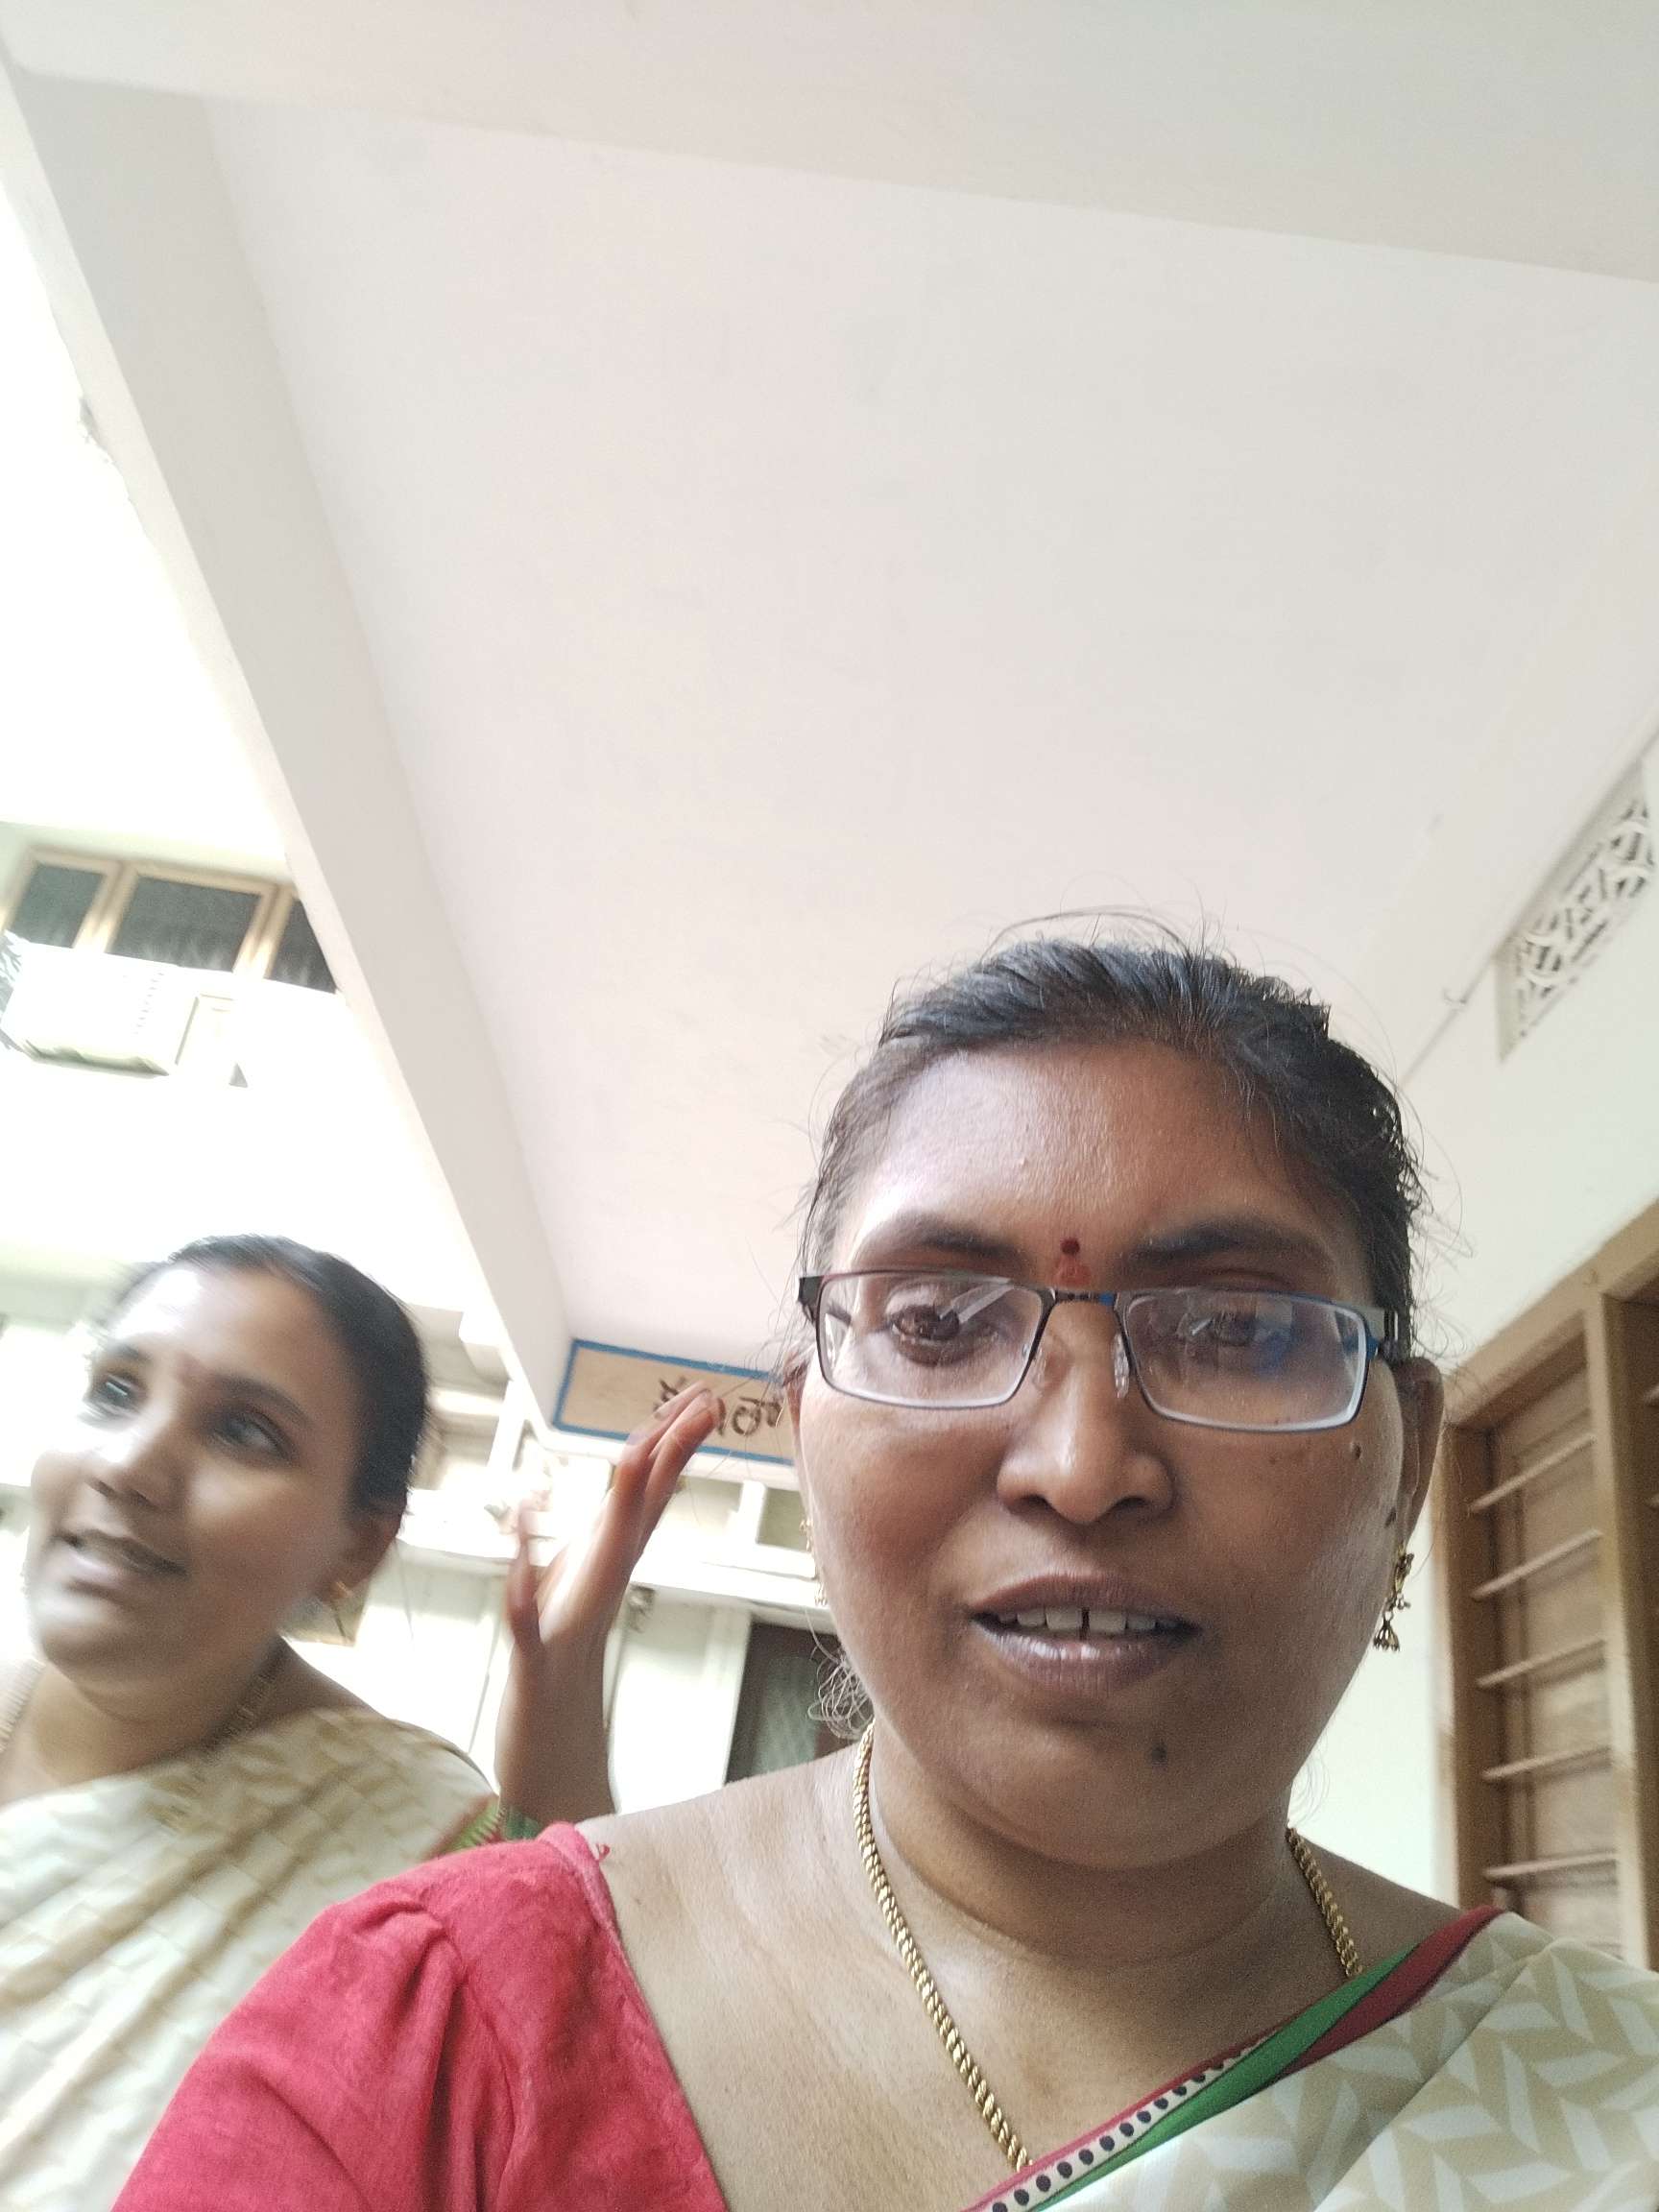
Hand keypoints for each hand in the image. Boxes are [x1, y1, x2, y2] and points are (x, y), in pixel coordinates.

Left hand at [492, 1385, 722, 1827]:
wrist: (552, 1756)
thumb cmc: (557, 1670)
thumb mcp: (573, 1589)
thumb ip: (595, 1536)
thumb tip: (615, 1485)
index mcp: (607, 1564)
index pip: (648, 1493)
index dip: (674, 1442)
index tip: (705, 1397)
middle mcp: (597, 1587)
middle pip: (638, 1510)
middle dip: (667, 1454)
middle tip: (710, 1403)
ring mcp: (568, 1624)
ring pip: (602, 1557)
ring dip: (621, 1507)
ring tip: (638, 1452)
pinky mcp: (533, 1664)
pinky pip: (526, 1623)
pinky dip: (522, 1592)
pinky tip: (518, 1560)